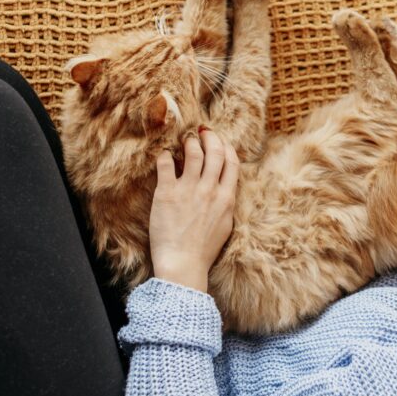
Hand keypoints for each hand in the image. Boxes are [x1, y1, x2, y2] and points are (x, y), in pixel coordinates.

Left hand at [149, 129, 239, 291]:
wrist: (184, 264)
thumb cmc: (204, 250)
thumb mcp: (225, 224)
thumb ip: (225, 203)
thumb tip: (225, 189)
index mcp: (226, 197)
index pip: (231, 162)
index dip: (226, 147)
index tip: (220, 142)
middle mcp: (210, 190)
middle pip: (215, 151)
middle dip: (210, 137)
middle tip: (203, 132)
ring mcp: (188, 190)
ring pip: (193, 152)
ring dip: (190, 142)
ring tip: (185, 140)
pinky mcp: (167, 193)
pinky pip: (166, 164)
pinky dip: (165, 155)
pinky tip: (164, 154)